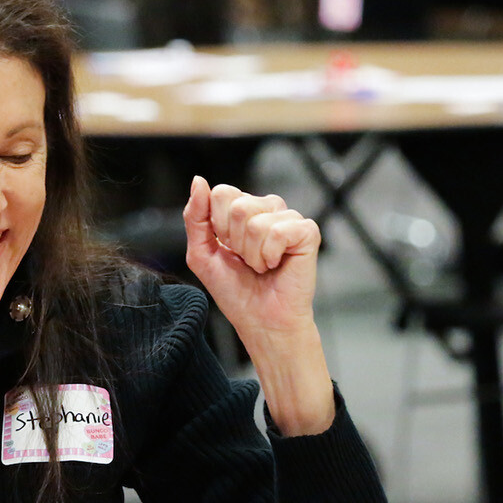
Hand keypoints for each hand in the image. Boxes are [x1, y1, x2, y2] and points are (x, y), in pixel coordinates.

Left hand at [182, 176, 334, 433]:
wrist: (261, 321)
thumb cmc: (236, 291)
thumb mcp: (201, 254)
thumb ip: (195, 217)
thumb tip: (198, 181)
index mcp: (243, 211)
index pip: (221, 193)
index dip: (217, 226)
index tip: (227, 250)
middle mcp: (267, 209)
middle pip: (237, 204)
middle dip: (234, 240)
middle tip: (246, 261)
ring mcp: (289, 218)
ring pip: (255, 219)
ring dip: (251, 252)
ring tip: (261, 266)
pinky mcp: (307, 232)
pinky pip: (277, 230)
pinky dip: (269, 255)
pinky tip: (276, 264)